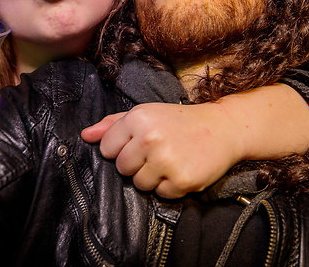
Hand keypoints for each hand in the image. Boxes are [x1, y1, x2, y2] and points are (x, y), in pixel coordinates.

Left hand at [81, 102, 244, 198]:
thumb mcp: (147, 114)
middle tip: (158, 151)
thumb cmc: (180, 121)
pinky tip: (181, 169)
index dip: (122, 148)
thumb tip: (85, 135)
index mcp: (138, 118)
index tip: (140, 143)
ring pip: (139, 184)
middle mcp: (149, 139)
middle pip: (122, 168)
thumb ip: (113, 124)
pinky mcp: (181, 181)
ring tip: (170, 160)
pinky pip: (160, 194)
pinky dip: (170, 186)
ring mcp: (165, 161)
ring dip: (153, 177)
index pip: (107, 148)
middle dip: (137, 164)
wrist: (223, 128)